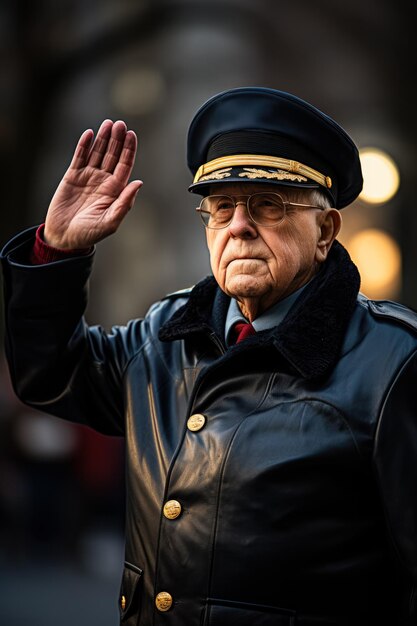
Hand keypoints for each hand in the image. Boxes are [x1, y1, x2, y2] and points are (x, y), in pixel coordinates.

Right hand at [44, 120, 141, 248]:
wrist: (65, 237)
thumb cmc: (89, 233)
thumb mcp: (110, 221)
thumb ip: (125, 203)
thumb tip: (139, 183)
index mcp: (115, 190)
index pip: (124, 165)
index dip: (128, 150)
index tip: (131, 135)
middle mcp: (103, 181)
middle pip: (112, 155)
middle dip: (117, 140)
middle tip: (120, 124)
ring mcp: (88, 177)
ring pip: (97, 153)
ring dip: (103, 138)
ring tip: (108, 124)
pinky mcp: (72, 176)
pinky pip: (79, 157)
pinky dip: (84, 145)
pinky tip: (89, 134)